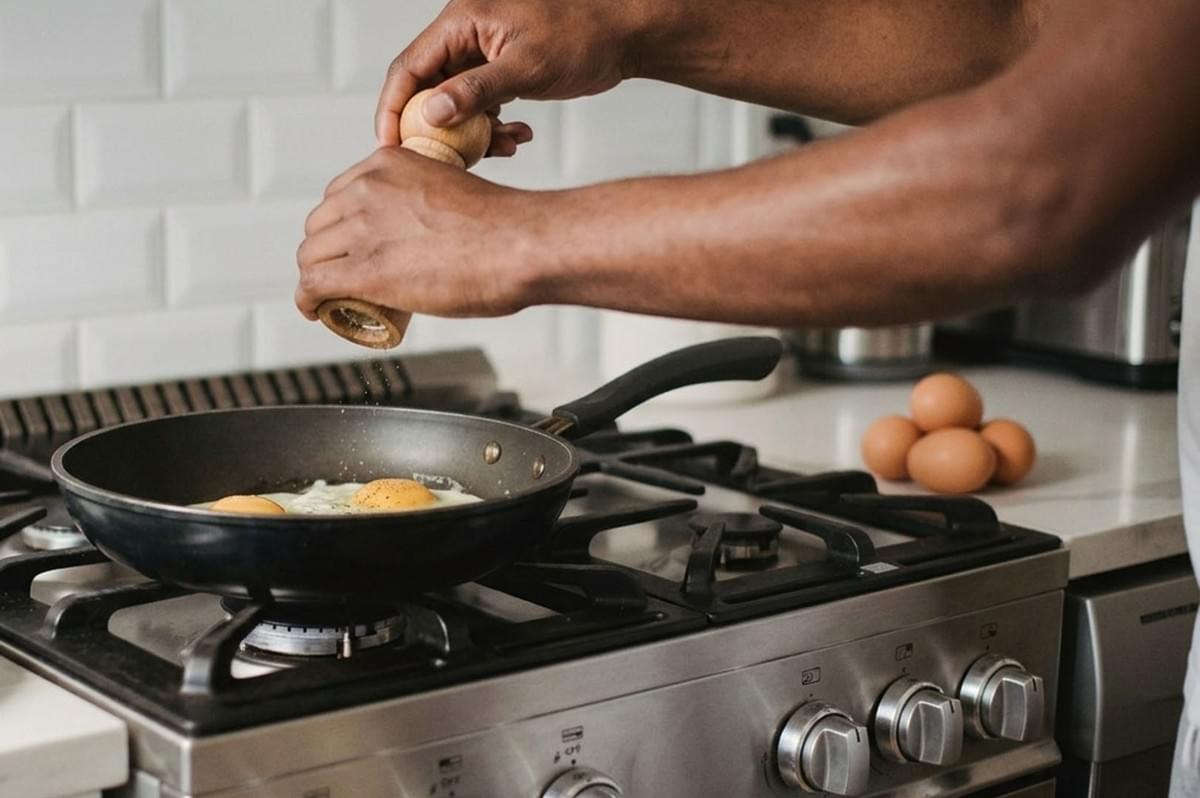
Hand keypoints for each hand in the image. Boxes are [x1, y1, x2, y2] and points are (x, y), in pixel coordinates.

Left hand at [295, 148, 541, 319]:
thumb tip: (444, 230)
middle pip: (320, 224)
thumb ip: (439, 199)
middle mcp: (367, 189)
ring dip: (317, 278)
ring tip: (334, 298)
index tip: (354, 248)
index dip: (342, 228)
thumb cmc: (505, 227)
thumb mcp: (456, 189)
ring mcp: (362, 229)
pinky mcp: (364, 269)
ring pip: (311, 256)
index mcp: (389, 164)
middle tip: (348, 276)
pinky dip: (306, 300)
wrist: (520, 245)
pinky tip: (313, 310)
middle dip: (328, 252)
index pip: (340, 195)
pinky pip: (312, 285)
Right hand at [376, 0, 646, 148]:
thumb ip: (476, 90)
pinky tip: (520, 136)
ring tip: (504, 147)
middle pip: (427, 88)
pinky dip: (494, 126)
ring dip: (472, 133)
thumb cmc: (582, 37)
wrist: (624, 35)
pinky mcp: (501, 71)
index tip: (389, 147)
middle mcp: (465, 34)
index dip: (394, 108)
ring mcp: (483, 54)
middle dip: (436, 129)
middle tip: (444, 164)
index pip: (408, 66)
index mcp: (461, 20)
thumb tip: (431, 114)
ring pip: (455, 102)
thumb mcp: (527, 67)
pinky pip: (481, 105)